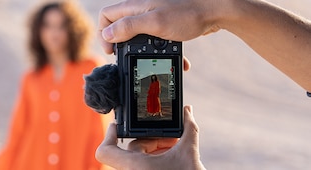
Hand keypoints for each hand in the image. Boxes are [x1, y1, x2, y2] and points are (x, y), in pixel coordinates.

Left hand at [95, 106, 205, 169]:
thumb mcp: (189, 152)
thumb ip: (189, 128)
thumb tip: (188, 110)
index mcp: (135, 165)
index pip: (105, 152)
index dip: (108, 135)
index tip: (118, 125)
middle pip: (133, 147)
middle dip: (153, 138)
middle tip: (171, 138)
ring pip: (138, 156)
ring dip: (155, 147)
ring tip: (175, 146)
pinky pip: (143, 165)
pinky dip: (155, 158)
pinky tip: (172, 156)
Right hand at [98, 0, 225, 53]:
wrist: (216, 11)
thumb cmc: (188, 13)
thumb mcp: (155, 22)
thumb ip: (129, 27)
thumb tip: (107, 34)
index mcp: (135, 6)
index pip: (107, 16)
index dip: (104, 34)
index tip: (112, 50)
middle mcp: (141, 9)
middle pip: (120, 26)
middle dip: (122, 44)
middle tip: (128, 58)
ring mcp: (153, 16)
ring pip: (137, 34)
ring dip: (142, 49)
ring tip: (152, 60)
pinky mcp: (164, 24)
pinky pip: (154, 38)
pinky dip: (160, 49)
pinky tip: (172, 56)